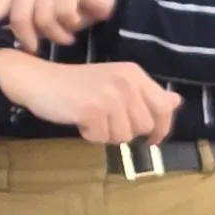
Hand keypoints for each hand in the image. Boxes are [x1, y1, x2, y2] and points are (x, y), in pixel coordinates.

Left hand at [0, 0, 118, 52]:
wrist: (110, 0)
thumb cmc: (73, 11)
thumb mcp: (43, 19)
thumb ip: (22, 24)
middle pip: (19, 16)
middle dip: (30, 38)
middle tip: (39, 48)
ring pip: (42, 17)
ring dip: (56, 34)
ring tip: (65, 34)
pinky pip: (63, 12)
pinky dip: (70, 24)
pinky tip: (77, 22)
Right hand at [0, 48, 180, 147]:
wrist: (39, 80)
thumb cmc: (76, 84)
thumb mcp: (116, 84)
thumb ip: (146, 94)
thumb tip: (176, 102)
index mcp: (134, 74)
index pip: (164, 108)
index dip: (161, 128)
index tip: (152, 140)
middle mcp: (126, 82)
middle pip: (144, 126)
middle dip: (126, 131)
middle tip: (106, 121)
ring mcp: (110, 95)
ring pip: (124, 135)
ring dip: (107, 134)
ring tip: (92, 119)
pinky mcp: (93, 109)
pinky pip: (102, 138)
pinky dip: (90, 135)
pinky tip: (80, 120)